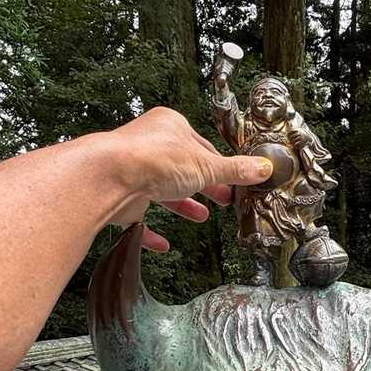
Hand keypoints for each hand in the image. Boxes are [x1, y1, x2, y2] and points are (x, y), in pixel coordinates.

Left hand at [93, 107, 270, 250]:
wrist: (109, 178)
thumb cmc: (152, 159)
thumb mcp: (206, 165)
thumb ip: (234, 171)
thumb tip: (261, 168)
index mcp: (170, 127)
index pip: (201, 147)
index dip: (219, 166)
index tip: (234, 180)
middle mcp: (149, 147)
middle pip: (183, 169)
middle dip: (204, 187)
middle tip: (222, 199)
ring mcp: (133, 173)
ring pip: (162, 191)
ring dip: (182, 205)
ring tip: (200, 216)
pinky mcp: (121, 199)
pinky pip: (138, 219)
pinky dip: (151, 232)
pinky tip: (162, 243)